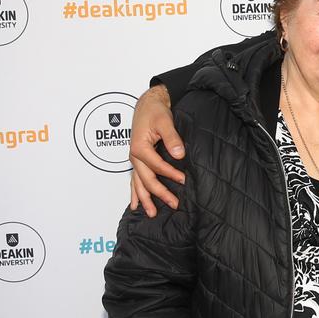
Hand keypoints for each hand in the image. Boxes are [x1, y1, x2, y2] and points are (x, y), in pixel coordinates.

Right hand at [127, 85, 184, 216]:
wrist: (147, 104)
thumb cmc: (154, 111)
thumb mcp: (164, 121)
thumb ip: (172, 138)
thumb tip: (179, 154)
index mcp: (139, 147)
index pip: (157, 166)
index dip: (170, 174)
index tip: (183, 180)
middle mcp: (134, 156)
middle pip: (147, 179)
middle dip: (160, 193)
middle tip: (174, 204)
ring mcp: (135, 160)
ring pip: (138, 183)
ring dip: (145, 199)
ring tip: (152, 213)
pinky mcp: (138, 160)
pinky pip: (134, 180)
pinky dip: (135, 193)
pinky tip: (135, 205)